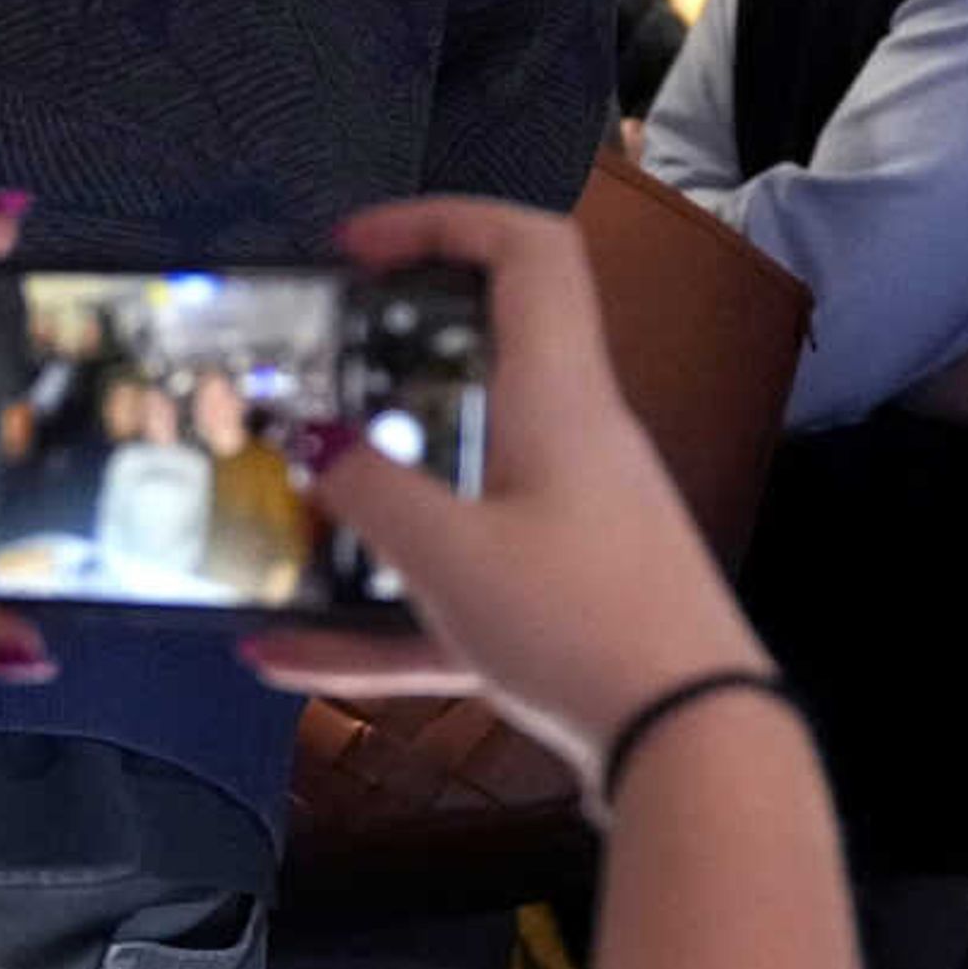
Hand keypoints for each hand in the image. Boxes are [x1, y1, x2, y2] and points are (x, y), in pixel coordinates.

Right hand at [240, 197, 767, 771]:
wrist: (694, 746)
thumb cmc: (584, 627)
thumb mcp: (451, 555)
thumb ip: (371, 495)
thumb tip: (315, 444)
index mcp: (561, 397)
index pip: (526, 252)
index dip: (443, 222)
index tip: (355, 249)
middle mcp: (576, 447)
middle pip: (484, 366)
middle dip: (385, 367)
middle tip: (306, 382)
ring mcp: (574, 528)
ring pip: (461, 489)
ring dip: (371, 503)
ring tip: (273, 520)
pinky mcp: (567, 606)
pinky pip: (458, 593)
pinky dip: (379, 617)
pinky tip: (282, 656)